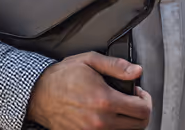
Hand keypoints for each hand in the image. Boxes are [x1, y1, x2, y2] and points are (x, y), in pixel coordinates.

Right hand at [26, 52, 152, 129]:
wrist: (38, 94)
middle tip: (131, 100)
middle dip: (140, 111)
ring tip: (118, 107)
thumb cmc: (62, 77)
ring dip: (128, 120)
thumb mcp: (89, 61)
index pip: (142, 109)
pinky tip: (106, 115)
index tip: (138, 93)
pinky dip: (113, 126)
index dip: (145, 100)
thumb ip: (116, 66)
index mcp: (105, 100)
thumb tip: (136, 71)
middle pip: (139, 125)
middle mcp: (101, 120)